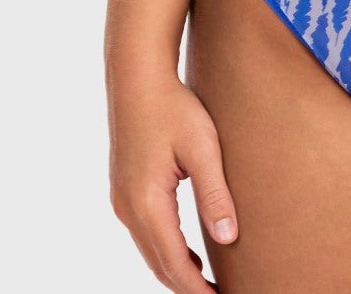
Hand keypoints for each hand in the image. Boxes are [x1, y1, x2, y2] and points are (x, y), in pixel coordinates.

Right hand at [108, 71, 238, 292]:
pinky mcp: (124, 191)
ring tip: (207, 284)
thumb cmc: (173, 108)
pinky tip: (187, 254)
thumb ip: (214, 194)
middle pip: (158, 263)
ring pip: (150, 250)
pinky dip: (166, 251)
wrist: (137, 78)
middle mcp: (129, 209)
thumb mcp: (202, 148)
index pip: (173, 263)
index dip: (196, 289)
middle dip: (186, 287)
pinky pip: (146, 234)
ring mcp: (122, 201)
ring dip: (176, 270)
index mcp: (147, 203)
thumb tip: (228, 237)